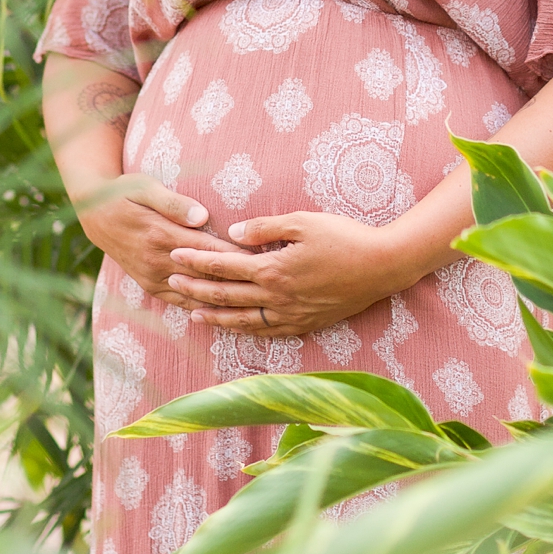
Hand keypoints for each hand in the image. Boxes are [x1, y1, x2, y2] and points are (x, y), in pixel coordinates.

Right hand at [73, 173, 251, 305]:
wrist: (95, 215)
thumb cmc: (126, 193)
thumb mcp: (147, 187)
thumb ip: (175, 203)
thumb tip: (202, 216)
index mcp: (161, 235)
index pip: (208, 250)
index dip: (236, 256)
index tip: (264, 260)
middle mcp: (157, 261)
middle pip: (205, 276)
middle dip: (237, 281)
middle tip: (270, 285)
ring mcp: (152, 277)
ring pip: (194, 294)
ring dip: (223, 300)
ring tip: (255, 305)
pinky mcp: (150, 286)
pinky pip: (179, 302)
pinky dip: (202, 309)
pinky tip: (224, 315)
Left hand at [167, 209, 402, 335]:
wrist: (382, 266)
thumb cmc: (345, 237)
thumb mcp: (304, 222)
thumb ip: (265, 228)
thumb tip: (233, 235)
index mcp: (274, 270)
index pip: (224, 266)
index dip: (196, 261)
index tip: (174, 255)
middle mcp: (278, 298)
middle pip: (227, 295)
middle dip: (196, 289)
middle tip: (170, 284)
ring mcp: (292, 315)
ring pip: (244, 320)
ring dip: (216, 315)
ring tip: (193, 312)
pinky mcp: (306, 324)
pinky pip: (268, 331)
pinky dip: (245, 330)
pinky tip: (235, 327)